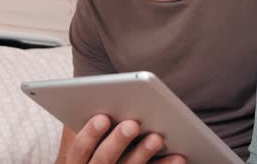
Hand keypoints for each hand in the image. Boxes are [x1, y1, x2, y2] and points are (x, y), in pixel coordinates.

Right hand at [65, 114, 185, 163]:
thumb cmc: (95, 146)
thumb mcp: (87, 137)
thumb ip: (86, 120)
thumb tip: (97, 99)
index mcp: (77, 161)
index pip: (79, 150)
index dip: (89, 134)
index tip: (103, 118)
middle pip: (103, 160)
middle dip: (118, 141)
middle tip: (133, 124)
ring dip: (143, 153)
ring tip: (157, 137)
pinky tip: (179, 156)